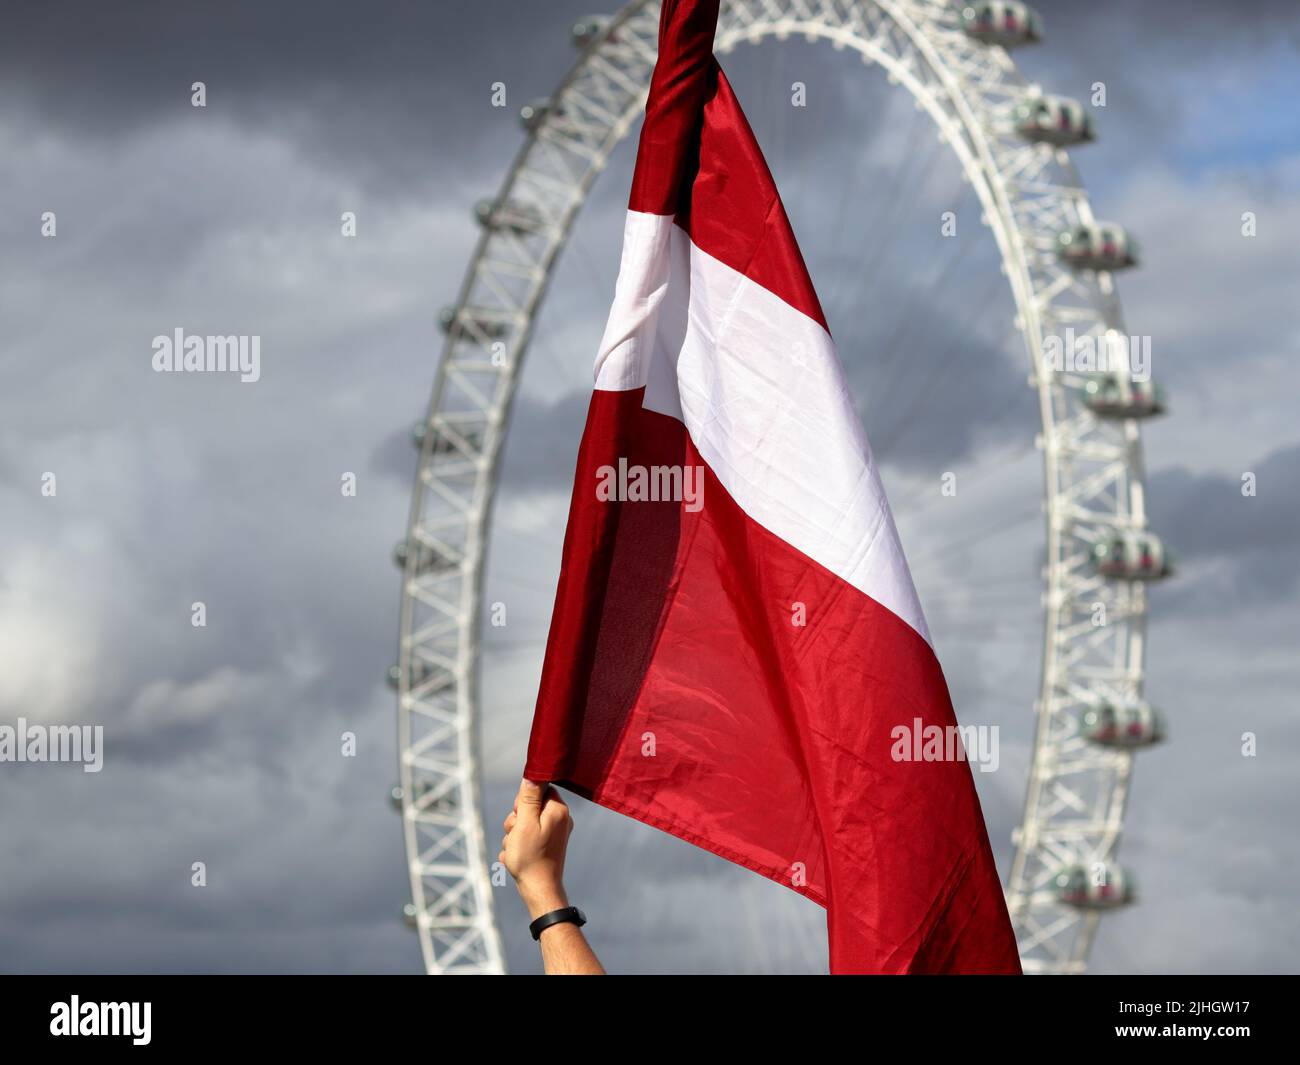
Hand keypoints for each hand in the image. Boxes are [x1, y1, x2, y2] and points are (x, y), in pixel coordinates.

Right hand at [500, 779, 573, 918]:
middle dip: (516, 821)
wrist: (539, 891)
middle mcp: (561, 819)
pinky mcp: (549, 845)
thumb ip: (528, 797)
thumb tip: (533, 771)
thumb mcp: (525, 823)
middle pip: (529, 807)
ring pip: (524, 824)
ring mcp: (555, 833)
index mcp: (558, 810)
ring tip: (516, 850)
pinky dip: (519, 846)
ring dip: (514, 836)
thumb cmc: (531, 857)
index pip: (538, 790)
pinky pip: (527, 837)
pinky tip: (518, 858)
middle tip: (517, 836)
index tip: (521, 817)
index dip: (523, 802)